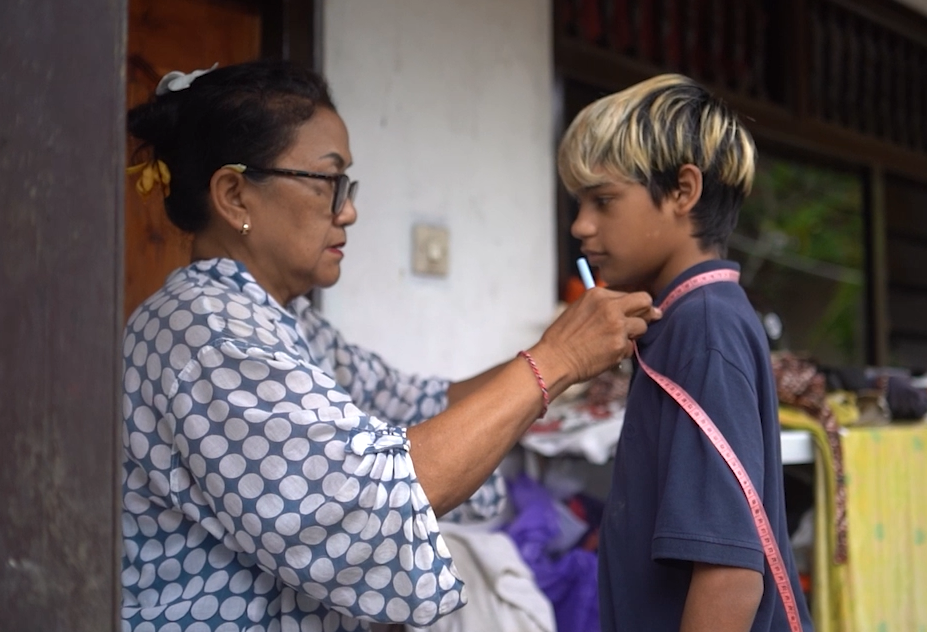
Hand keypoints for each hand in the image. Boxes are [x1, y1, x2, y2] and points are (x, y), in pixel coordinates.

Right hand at [533, 288, 660, 387]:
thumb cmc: (563, 338)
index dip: (632, 304)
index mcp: (598, 294)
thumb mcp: (579, 310)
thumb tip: (625, 307)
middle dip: (647, 311)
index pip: (629, 292)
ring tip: (614, 341)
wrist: (554, 360)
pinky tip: (606, 353)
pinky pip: (632, 347)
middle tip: (645, 320)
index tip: (634, 312)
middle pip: (645, 301)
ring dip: (634, 334)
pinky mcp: (620, 345)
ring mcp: (617, 326)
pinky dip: (623, 352)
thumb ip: (602, 305)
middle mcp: (610, 306)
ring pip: (643, 326)